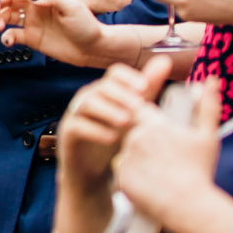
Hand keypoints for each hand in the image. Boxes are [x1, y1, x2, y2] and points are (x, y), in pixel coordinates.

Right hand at [0, 0, 106, 63]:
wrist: (92, 49)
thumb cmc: (86, 26)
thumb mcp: (73, 7)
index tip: (3, 1)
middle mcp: (35, 8)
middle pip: (8, 0)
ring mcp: (32, 23)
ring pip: (6, 16)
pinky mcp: (31, 38)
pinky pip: (12, 35)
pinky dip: (5, 37)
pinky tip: (8, 40)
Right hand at [56, 57, 172, 194]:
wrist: (93, 171)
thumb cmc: (115, 137)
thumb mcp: (135, 111)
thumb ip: (148, 87)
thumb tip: (165, 60)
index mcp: (106, 91)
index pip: (115, 73)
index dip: (128, 78)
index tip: (144, 88)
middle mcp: (89, 98)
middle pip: (101, 87)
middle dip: (121, 95)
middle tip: (138, 107)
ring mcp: (76, 115)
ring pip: (88, 104)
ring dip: (109, 111)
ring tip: (126, 121)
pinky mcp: (67, 133)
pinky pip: (78, 126)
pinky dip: (95, 130)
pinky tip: (112, 138)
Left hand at [112, 77, 221, 230]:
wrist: (188, 205)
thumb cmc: (200, 170)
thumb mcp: (208, 136)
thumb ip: (207, 106)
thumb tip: (211, 79)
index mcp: (153, 124)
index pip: (140, 110)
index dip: (148, 118)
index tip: (161, 131)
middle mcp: (134, 138)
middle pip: (133, 132)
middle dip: (146, 142)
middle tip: (165, 158)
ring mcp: (125, 158)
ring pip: (128, 152)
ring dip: (140, 159)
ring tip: (161, 174)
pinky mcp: (119, 178)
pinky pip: (124, 172)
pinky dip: (135, 177)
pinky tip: (152, 185)